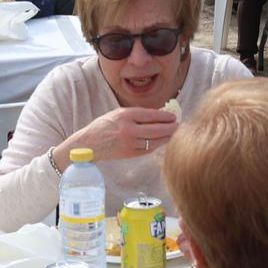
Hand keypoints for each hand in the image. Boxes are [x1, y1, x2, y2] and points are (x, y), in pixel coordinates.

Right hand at [62, 106, 178, 163]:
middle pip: (156, 129)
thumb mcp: (118, 113)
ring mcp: (130, 143)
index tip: (173, 116)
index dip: (165, 116)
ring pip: (155, 141)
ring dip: (166, 138)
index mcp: (126, 116)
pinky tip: (162, 141)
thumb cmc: (104, 125)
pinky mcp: (130, 154)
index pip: (151, 115)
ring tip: (173, 133)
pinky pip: (148, 149)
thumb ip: (137, 114)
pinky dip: (157, 145)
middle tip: (178, 125)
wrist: (90, 143)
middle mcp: (129, 129)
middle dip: (170, 127)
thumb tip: (158, 114)